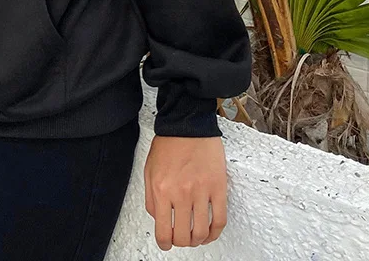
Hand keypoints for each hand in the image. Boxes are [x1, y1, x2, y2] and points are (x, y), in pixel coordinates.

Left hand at [143, 135, 227, 249]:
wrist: (187, 124)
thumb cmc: (168, 143)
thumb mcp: (149, 169)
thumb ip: (150, 197)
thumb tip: (157, 218)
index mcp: (161, 190)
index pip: (163, 231)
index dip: (165, 243)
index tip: (166, 243)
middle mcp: (180, 193)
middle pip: (183, 236)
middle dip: (181, 242)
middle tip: (182, 238)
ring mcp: (201, 191)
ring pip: (202, 232)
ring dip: (198, 240)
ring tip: (196, 236)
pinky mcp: (218, 187)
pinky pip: (220, 219)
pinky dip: (216, 232)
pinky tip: (211, 231)